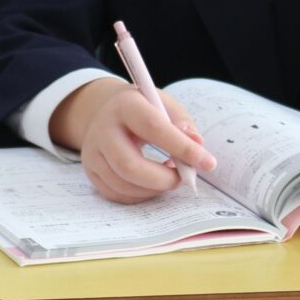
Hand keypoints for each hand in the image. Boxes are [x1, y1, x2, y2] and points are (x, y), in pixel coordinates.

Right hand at [60, 79, 216, 204]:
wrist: (105, 110)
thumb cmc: (142, 109)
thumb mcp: (163, 104)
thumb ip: (182, 123)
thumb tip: (198, 145)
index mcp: (125, 105)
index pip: (153, 128)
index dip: (182, 148)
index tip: (208, 163)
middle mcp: (102, 129)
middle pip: (130, 165)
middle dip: (163, 179)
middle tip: (184, 178)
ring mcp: (92, 152)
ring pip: (123, 184)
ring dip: (154, 188)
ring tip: (168, 176)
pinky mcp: (91, 171)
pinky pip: (117, 194)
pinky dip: (141, 194)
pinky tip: (151, 182)